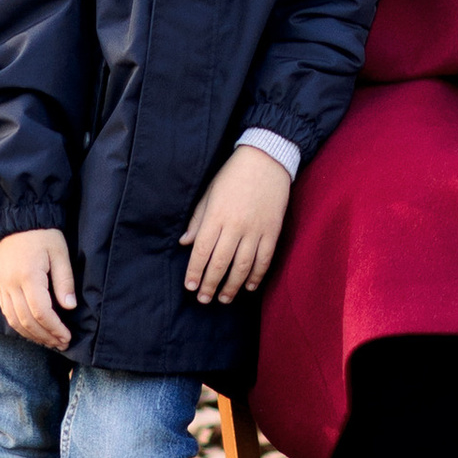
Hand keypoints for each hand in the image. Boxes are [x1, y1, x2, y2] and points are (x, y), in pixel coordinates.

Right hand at [0, 228, 76, 349]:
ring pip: (14, 321)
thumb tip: (69, 307)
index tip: (67, 337)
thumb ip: (64, 280)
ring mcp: (3, 287)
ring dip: (32, 335)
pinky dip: (19, 326)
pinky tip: (32, 330)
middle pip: (27, 321)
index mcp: (29, 276)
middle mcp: (12, 285)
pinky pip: (7, 313)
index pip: (41, 312)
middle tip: (61, 343)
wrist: (17, 218)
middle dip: (45, 336)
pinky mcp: (0, 286)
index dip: (54, 329)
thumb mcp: (60, 252)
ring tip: (49, 341)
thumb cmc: (43, 233)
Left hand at [183, 147, 291, 300]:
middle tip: (204, 300)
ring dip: (232, 286)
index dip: (194, 272)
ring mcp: (256, 229)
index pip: (201, 251)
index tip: (190, 287)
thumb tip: (185, 243)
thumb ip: (197, 220)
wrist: (267, 158)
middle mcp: (235, 225)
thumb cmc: (233, 175)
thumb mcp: (209, 193)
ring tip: (224, 299)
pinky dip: (256, 275)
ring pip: (242, 266)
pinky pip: (265, 259)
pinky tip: (248, 286)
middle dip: (210, 285)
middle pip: (220, 263)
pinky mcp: (272, 230)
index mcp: (216, 215)